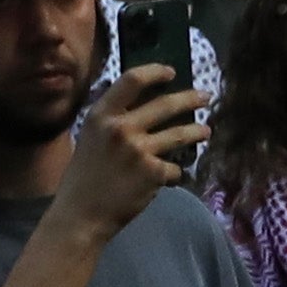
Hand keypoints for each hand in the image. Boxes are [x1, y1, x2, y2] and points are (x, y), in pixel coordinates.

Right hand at [50, 64, 205, 244]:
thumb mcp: (90, 138)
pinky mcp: (153, 173)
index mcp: (101, 115)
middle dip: (190, 99)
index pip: (132, 80)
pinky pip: (174, 167)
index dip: (155, 72)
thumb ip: (112, 120)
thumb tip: (140, 106)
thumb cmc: (83, 178)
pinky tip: (171, 176)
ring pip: (180, 134)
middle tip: (206, 96)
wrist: (81, 215)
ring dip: (197, 131)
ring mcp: (139, 150)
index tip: (171, 72)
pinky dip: (173, 172)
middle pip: (166, 104)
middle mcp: (121, 128)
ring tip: (206, 131)